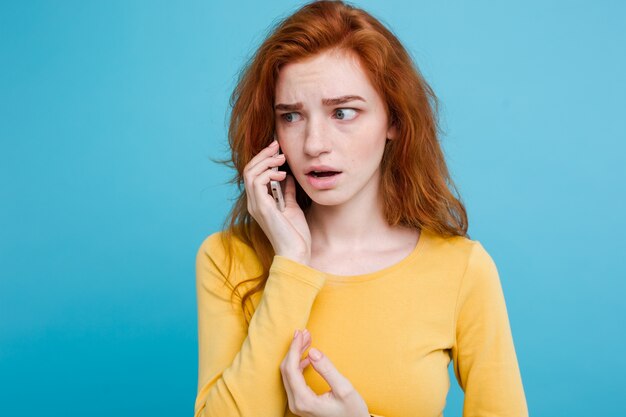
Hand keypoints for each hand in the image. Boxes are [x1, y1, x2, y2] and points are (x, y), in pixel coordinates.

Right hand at [243, 139, 310, 263]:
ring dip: (266, 161)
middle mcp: (254, 203)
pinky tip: (282, 174)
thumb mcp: (292, 206)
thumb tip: (287, 176)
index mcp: (259, 202)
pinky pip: (257, 182)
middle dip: (263, 155)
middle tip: (277, 146)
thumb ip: (287, 191)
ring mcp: (256, 205)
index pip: (254, 174)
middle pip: (249, 170)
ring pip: (250, 173)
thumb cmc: (295, 234)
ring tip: (281, 158)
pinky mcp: (262, 208)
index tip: (278, 150)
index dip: (264, 159)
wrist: (296, 253)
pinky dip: (268, 173)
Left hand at [280, 329, 369, 416]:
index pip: (291, 369)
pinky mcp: (300, 401)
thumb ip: (327, 369)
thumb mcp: (344, 389)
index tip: (301, 333)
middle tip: (304, 332)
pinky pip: (293, 379)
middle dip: (294, 349)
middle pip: (286, 370)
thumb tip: (313, 351)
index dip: (294, 348)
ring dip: (296, 354)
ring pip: (288, 373)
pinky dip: (298, 363)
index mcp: (304, 401)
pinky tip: (307, 355)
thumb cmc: (352, 412)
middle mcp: (296, 403)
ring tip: (306, 339)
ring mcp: (297, 403)